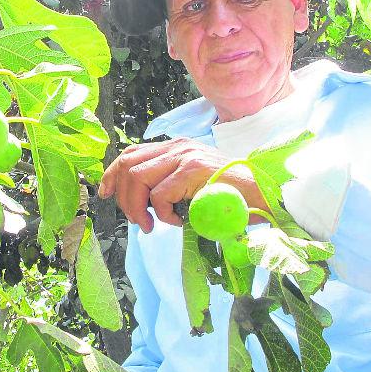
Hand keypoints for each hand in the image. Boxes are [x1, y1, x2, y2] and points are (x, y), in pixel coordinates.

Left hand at [98, 137, 267, 232]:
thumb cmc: (230, 195)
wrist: (265, 196)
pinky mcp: (193, 169)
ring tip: (151, 224)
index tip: (105, 193)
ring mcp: (186, 155)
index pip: (131, 153)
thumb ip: (167, 182)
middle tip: (136, 219)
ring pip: (138, 178)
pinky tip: (179, 222)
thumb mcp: (191, 184)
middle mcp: (178, 146)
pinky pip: (160, 194)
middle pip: (128, 164)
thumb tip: (138, 201)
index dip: (112, 173)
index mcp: (176, 146)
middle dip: (122, 196)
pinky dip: (163, 214)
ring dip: (138, 207)